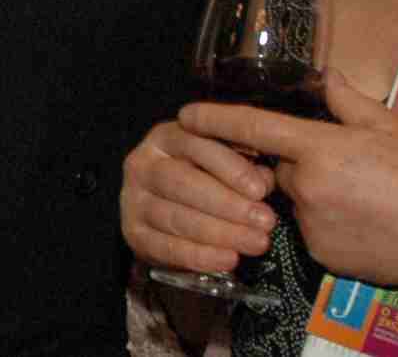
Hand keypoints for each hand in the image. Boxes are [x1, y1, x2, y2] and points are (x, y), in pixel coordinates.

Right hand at [122, 115, 278, 274]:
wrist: (169, 214)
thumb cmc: (204, 179)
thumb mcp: (224, 162)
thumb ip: (245, 165)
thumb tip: (265, 179)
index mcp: (165, 137)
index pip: (195, 145)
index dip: (230, 167)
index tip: (261, 190)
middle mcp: (142, 164)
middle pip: (182, 183)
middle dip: (228, 204)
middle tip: (264, 221)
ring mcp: (132, 199)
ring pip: (175, 217)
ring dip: (220, 232)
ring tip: (256, 242)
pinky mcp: (132, 233)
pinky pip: (166, 247)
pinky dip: (200, 256)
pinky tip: (230, 260)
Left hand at [179, 69, 397, 292]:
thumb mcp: (392, 126)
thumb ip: (347, 101)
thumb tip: (325, 76)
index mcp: (321, 150)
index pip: (252, 128)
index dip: (215, 120)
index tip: (185, 114)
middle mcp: (307, 190)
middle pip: (278, 167)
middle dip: (298, 161)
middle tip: (347, 162)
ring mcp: (313, 228)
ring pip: (296, 201)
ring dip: (316, 194)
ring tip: (368, 195)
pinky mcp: (323, 258)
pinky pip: (312, 231)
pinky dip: (329, 222)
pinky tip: (368, 221)